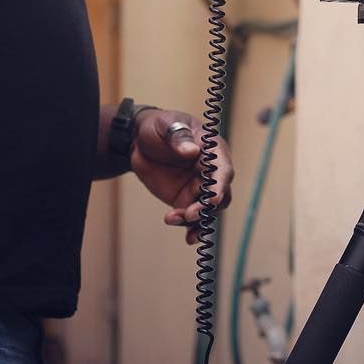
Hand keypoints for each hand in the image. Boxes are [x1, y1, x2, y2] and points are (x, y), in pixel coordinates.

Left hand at [129, 108, 233, 245]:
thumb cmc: (159, 127)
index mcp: (212, 149)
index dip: (220, 185)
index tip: (213, 198)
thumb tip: (191, 151)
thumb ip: (178, 136)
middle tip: (190, 213)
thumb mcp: (165, 125)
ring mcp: (199, 187)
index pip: (223, 169)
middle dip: (207, 207)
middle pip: (220, 194)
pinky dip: (193, 229)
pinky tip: (188, 238)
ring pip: (208, 210)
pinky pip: (193, 218)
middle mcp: (211, 171)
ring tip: (172, 218)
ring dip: (195, 220)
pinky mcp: (186, 200)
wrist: (140, 141)